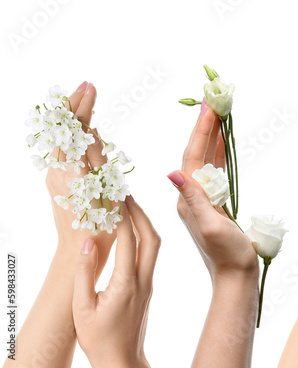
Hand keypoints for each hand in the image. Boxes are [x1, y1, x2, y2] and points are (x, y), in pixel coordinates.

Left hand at [49, 82, 114, 269]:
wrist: (81, 250)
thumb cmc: (100, 226)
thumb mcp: (106, 189)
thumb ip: (97, 158)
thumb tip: (91, 131)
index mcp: (72, 167)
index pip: (75, 126)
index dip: (82, 105)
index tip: (91, 87)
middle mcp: (59, 168)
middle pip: (65, 129)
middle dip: (76, 105)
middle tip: (87, 86)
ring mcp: (56, 175)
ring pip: (63, 139)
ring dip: (73, 119)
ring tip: (84, 101)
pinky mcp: (58, 183)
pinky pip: (65, 152)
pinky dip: (73, 136)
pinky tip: (84, 133)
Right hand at [72, 196, 157, 367]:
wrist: (122, 359)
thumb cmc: (99, 338)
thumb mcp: (83, 307)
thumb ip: (84, 274)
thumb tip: (88, 243)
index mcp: (126, 284)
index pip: (129, 242)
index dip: (123, 218)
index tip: (115, 198)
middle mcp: (143, 280)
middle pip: (151, 239)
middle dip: (141, 213)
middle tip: (127, 194)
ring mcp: (148, 284)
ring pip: (154, 247)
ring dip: (144, 224)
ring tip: (129, 207)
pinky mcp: (147, 288)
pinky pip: (150, 256)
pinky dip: (143, 239)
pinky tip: (133, 232)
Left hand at [170, 100, 256, 279]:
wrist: (235, 278)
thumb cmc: (228, 255)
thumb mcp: (211, 227)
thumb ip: (194, 200)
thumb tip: (173, 173)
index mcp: (189, 199)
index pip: (193, 156)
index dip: (202, 130)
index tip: (209, 106)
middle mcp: (191, 196)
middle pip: (197, 152)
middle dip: (205, 125)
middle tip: (214, 98)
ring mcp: (202, 199)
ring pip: (205, 159)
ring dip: (212, 134)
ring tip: (219, 111)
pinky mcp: (213, 204)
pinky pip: (213, 170)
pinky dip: (218, 151)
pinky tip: (222, 141)